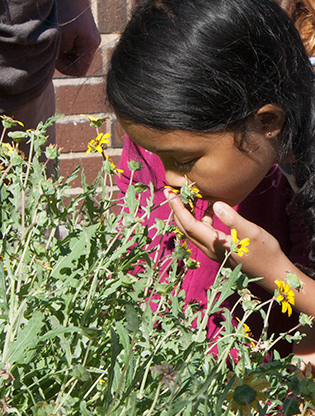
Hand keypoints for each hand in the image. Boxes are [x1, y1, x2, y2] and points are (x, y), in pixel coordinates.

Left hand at [55, 0, 100, 76]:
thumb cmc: (64, 9)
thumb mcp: (60, 35)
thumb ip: (62, 53)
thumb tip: (59, 63)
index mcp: (90, 44)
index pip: (79, 71)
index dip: (65, 69)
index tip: (53, 59)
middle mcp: (93, 42)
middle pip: (78, 63)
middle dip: (64, 59)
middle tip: (52, 49)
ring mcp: (90, 36)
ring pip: (75, 53)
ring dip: (63, 50)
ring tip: (54, 39)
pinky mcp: (84, 30)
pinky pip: (74, 44)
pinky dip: (65, 42)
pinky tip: (58, 34)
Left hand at [164, 190, 289, 283]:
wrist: (273, 273)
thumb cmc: (265, 253)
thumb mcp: (251, 232)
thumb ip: (232, 218)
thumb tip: (215, 204)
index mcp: (214, 243)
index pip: (189, 224)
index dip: (178, 209)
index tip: (170, 194)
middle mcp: (209, 248)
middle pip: (185, 228)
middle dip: (176, 210)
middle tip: (170, 192)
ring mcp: (213, 250)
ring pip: (193, 231)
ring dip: (187, 214)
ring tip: (187, 197)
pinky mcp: (219, 249)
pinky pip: (203, 233)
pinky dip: (201, 219)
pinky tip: (209, 209)